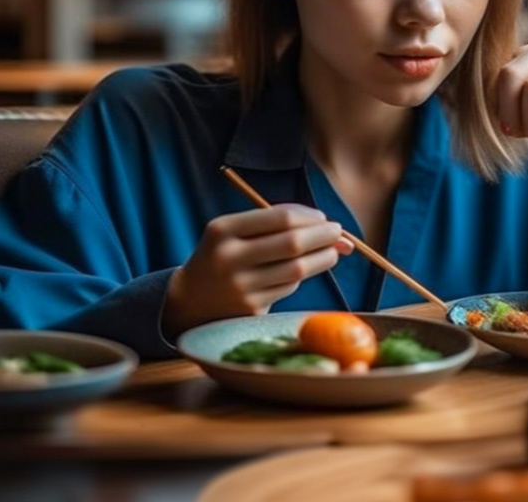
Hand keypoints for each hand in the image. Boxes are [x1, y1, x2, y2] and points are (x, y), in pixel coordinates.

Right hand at [162, 204, 353, 335]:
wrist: (189, 300)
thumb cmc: (223, 256)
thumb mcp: (234, 232)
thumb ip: (276, 224)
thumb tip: (334, 230)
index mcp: (223, 230)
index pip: (280, 217)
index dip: (310, 217)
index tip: (324, 218)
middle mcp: (229, 258)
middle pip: (292, 244)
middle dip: (324, 236)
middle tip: (338, 233)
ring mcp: (240, 287)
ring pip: (297, 269)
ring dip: (323, 258)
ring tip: (331, 251)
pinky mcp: (250, 310)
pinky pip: (289, 288)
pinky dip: (301, 276)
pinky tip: (301, 270)